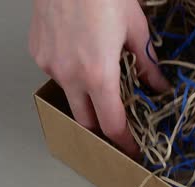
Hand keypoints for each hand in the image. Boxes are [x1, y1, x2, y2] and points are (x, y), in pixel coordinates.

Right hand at [29, 0, 168, 157]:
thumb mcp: (135, 30)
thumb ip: (146, 64)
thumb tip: (157, 85)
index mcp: (98, 75)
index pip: (111, 125)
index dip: (123, 141)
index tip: (131, 148)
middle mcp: (69, 76)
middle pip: (86, 120)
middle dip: (103, 126)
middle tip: (118, 120)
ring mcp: (49, 65)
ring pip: (70, 95)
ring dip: (85, 96)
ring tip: (99, 75)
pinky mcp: (37, 53)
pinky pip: (56, 73)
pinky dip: (70, 73)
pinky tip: (80, 53)